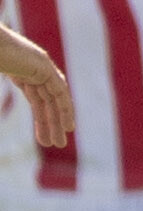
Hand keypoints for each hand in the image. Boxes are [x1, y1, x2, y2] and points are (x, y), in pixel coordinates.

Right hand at [0, 25, 69, 150]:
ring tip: (59, 143)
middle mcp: (33, 68)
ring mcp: (39, 66)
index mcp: (20, 69)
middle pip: (47, 101)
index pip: (37, 98)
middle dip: (52, 123)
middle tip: (55, 144)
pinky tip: (68, 127)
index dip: (42, 117)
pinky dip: (64, 109)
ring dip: (58, 122)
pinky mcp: (42, 67)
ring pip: (54, 100)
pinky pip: (58, 92)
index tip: (44, 136)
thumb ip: (7, 83)